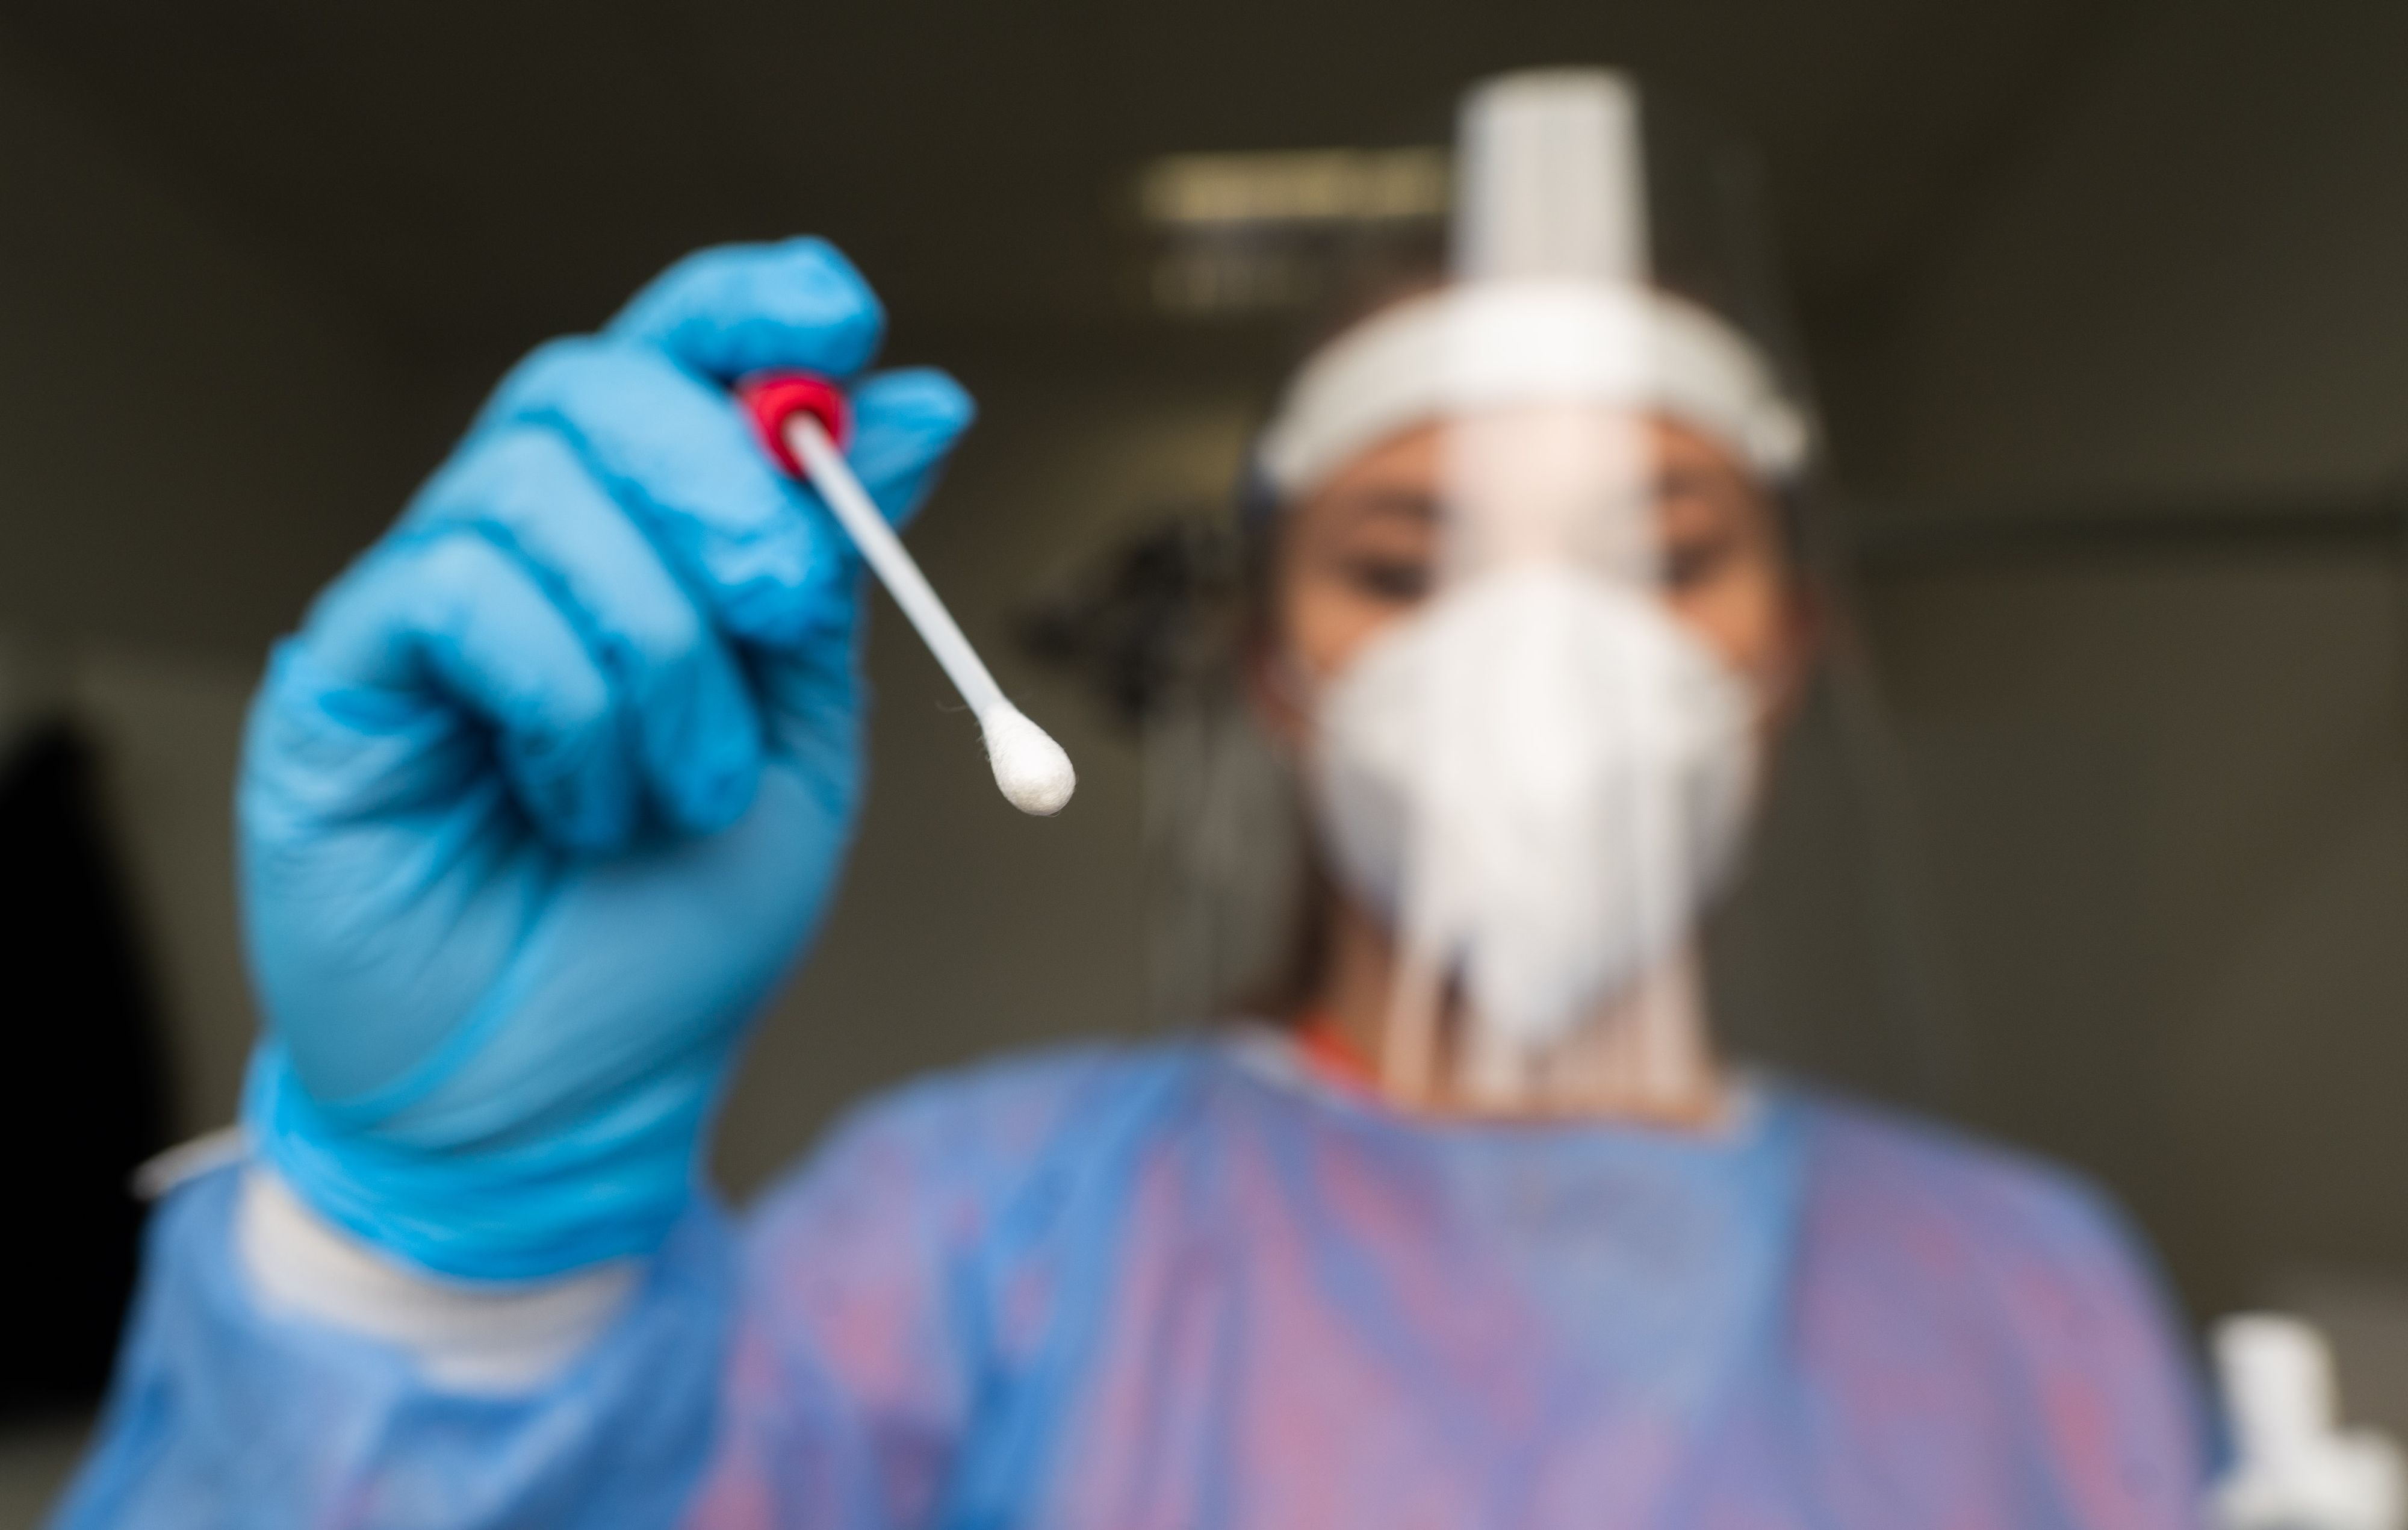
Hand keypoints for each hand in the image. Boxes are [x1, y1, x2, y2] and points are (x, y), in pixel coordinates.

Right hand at [237, 240, 973, 1278]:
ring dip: (656, 644)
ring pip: (534, 490)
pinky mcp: (345, 675)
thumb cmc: (685, 924)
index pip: (667, 358)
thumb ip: (838, 574)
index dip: (746, 307)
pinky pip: (460, 593)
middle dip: (717, 476)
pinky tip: (581, 808)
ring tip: (686, 786)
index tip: (842, 309)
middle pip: (591, 387)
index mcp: (638, 544)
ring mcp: (422, 604)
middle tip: (783, 603)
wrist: (574, 1097)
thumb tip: (920, 398)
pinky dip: (568, 700)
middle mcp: (521, 547)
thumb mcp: (803, 732)